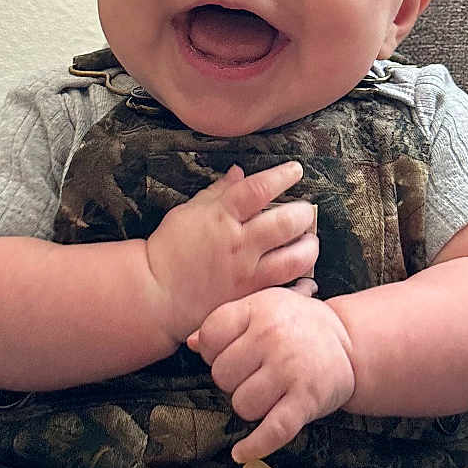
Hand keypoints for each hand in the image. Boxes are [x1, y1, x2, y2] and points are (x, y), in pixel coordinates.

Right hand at [145, 162, 318, 344]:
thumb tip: (239, 172)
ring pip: (295, 258)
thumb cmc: (169, 249)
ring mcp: (247, 273)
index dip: (282, 176)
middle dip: (304, 213)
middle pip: (286, 222)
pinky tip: (306, 277)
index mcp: (221, 217)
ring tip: (309, 241)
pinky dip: (303, 283)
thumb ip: (217, 192)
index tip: (296, 170)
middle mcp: (239, 244)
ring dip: (309, 246)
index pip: (259, 189)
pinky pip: (287, 290)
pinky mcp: (250, 296)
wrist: (157, 295)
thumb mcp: (188, 212)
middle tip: (305, 211)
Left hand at [187, 287, 355, 462]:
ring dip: (250, 406)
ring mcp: (290, 369)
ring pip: (242, 405)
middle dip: (233, 380)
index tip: (228, 354)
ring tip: (268, 393)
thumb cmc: (297, 324)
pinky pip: (271, 431)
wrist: (350, 341)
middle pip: (222, 375)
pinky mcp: (306, 400)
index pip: (211, 336)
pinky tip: (241, 452)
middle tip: (254, 374)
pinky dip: (254, 446)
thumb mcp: (263, 307)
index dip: (212, 351)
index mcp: (258, 309)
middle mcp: (273, 336)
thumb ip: (227, 321)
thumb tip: (191, 343)